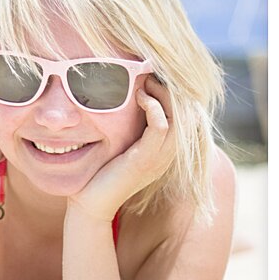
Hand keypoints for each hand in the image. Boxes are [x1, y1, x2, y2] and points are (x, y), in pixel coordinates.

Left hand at [69, 76, 175, 220]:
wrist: (90, 204)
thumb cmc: (101, 173)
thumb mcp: (122, 145)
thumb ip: (132, 127)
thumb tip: (131, 97)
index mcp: (164, 151)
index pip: (188, 117)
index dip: (177, 94)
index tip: (157, 77)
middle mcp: (167, 155)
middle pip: (189, 115)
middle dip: (173, 90)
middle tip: (151, 75)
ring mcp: (158, 159)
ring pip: (179, 119)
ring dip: (163, 95)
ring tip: (146, 83)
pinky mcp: (144, 161)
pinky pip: (161, 127)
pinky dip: (153, 107)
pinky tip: (139, 97)